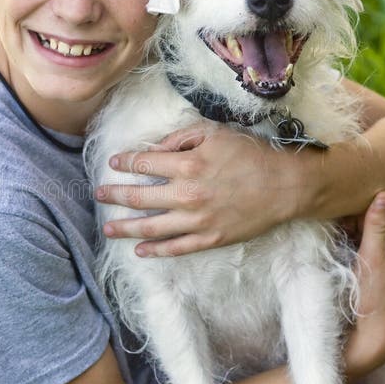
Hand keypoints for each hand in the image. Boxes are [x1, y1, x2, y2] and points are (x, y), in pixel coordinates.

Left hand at [96, 121, 311, 255]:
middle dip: (113, 196)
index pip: (143, 165)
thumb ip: (181, 138)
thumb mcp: (215, 133)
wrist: (287, 186)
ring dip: (124, 228)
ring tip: (107, 228)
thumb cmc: (251, 155)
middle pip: (137, 198)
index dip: (124, 163)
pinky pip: (175, 248)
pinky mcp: (209, 239)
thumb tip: (155, 149)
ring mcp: (196, 221)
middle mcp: (186, 195)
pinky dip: (154, 250)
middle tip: (98, 194)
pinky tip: (139, 250)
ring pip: (150, 228)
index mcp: (186, 166)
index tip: (113, 164)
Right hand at [344, 192, 384, 383]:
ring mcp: (374, 262)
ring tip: (328, 233)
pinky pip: (350, 250)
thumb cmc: (377, 298)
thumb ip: (377, 227)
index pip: (380, 213)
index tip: (342, 207)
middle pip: (369, 223)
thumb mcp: (375, 258)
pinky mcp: (361, 271)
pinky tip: (329, 248)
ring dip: (344, 232)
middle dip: (351, 220)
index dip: (361, 207)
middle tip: (332, 220)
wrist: (369, 336)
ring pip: (358, 235)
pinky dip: (340, 246)